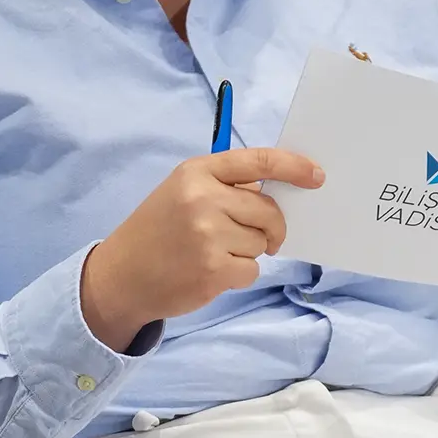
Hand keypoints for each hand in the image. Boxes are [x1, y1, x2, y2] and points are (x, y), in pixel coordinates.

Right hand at [80, 148, 324, 350]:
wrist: (120, 276)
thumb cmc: (158, 230)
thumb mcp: (182, 191)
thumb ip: (226, 186)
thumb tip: (281, 191)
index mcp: (197, 171)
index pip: (258, 161)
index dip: (293, 167)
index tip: (316, 176)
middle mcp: (203, 198)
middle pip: (268, 210)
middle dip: (271, 226)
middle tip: (258, 236)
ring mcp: (208, 235)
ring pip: (262, 242)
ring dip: (248, 252)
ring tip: (214, 252)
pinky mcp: (213, 270)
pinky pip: (252, 270)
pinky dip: (239, 274)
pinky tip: (211, 272)